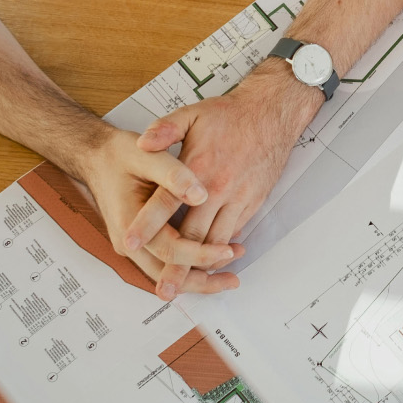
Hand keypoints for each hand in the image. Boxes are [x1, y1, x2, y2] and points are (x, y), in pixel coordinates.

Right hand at [71, 125, 243, 297]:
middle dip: (202, 281)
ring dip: (195, 278)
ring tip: (227, 275)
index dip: (201, 254)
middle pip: (167, 275)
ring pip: (165, 274)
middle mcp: (128, 241)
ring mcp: (133, 245)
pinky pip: (164, 263)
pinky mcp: (140, 243)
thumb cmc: (120, 155)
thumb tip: (201, 195)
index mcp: (129, 223)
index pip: (170, 250)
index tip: (227, 251)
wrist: (97, 157)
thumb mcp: (148, 156)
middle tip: (232, 279)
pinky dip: (186, 267)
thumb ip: (174, 176)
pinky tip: (210, 261)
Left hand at [129, 62, 321, 295]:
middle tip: (164, 289)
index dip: (147, 224)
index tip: (129, 243)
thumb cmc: (231, 115)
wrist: (272, 113)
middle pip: (193, 235)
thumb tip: (141, 142)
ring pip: (218, 241)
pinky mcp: (252, 202)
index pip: (166, 201)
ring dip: (202, 265)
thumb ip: (164, 129)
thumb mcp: (192, 113)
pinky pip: (234, 232)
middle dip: (177, 265)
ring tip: (186, 286)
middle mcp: (218, 188)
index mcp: (198, 167)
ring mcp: (238, 198)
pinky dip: (221, 249)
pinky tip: (210, 260)